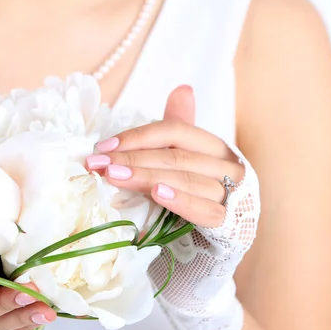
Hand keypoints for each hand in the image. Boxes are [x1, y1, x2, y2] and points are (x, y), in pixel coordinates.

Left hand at [86, 85, 243, 227]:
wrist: (224, 240)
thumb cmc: (199, 194)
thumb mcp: (187, 160)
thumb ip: (178, 130)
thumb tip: (182, 89)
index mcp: (215, 146)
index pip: (174, 131)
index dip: (138, 137)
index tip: (102, 147)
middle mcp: (227, 165)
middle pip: (175, 156)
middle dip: (132, 158)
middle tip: (98, 164)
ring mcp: (232, 194)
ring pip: (185, 180)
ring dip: (145, 177)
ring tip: (114, 176)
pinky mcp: (229, 223)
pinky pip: (203, 209)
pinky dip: (179, 200)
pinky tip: (156, 193)